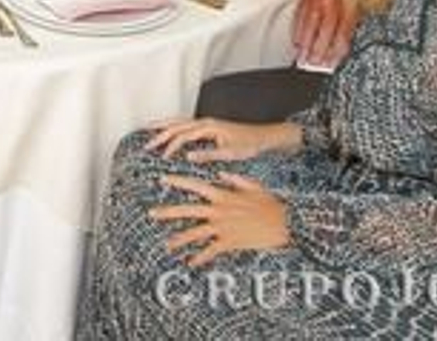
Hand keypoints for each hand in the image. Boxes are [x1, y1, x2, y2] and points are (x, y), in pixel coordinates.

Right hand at [146, 118, 300, 162]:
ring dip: (164, 126)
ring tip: (148, 130)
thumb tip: (188, 156)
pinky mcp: (209, 126)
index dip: (172, 146)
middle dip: (160, 133)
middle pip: (177, 125)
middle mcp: (205, 122)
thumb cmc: (250, 144)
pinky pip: (186, 123)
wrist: (265, 137)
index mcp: (208, 127)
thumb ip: (208, 154)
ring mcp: (206, 122)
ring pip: (179, 121)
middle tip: (146, 143)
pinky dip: (174, 125)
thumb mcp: (230, 153)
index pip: (183, 135)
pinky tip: (169, 130)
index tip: (163, 157)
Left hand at [151, 172, 290, 266]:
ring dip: (179, 239)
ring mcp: (223, 227)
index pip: (195, 185)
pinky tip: (191, 262)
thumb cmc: (271, 204)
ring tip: (167, 245)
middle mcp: (219, 210)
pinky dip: (200, 257)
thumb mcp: (253, 186)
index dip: (178, 182)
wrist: (285, 223)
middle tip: (151, 213)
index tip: (162, 179)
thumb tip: (220, 173)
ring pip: (195, 233)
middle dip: (168, 212)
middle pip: (187, 210)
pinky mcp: (230, 242)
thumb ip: (234, 179)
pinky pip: (211, 251)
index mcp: (223, 195)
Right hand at [292, 0, 356, 67]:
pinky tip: (296, 39)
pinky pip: (300, 11)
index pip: (343, 31)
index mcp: (351, 2)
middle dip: (317, 49)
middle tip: (312, 64)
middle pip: (324, 28)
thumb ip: (353, 21)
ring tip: (301, 56)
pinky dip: (297, 27)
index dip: (336, 49)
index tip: (330, 63)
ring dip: (304, 41)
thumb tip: (342, 44)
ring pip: (310, 21)